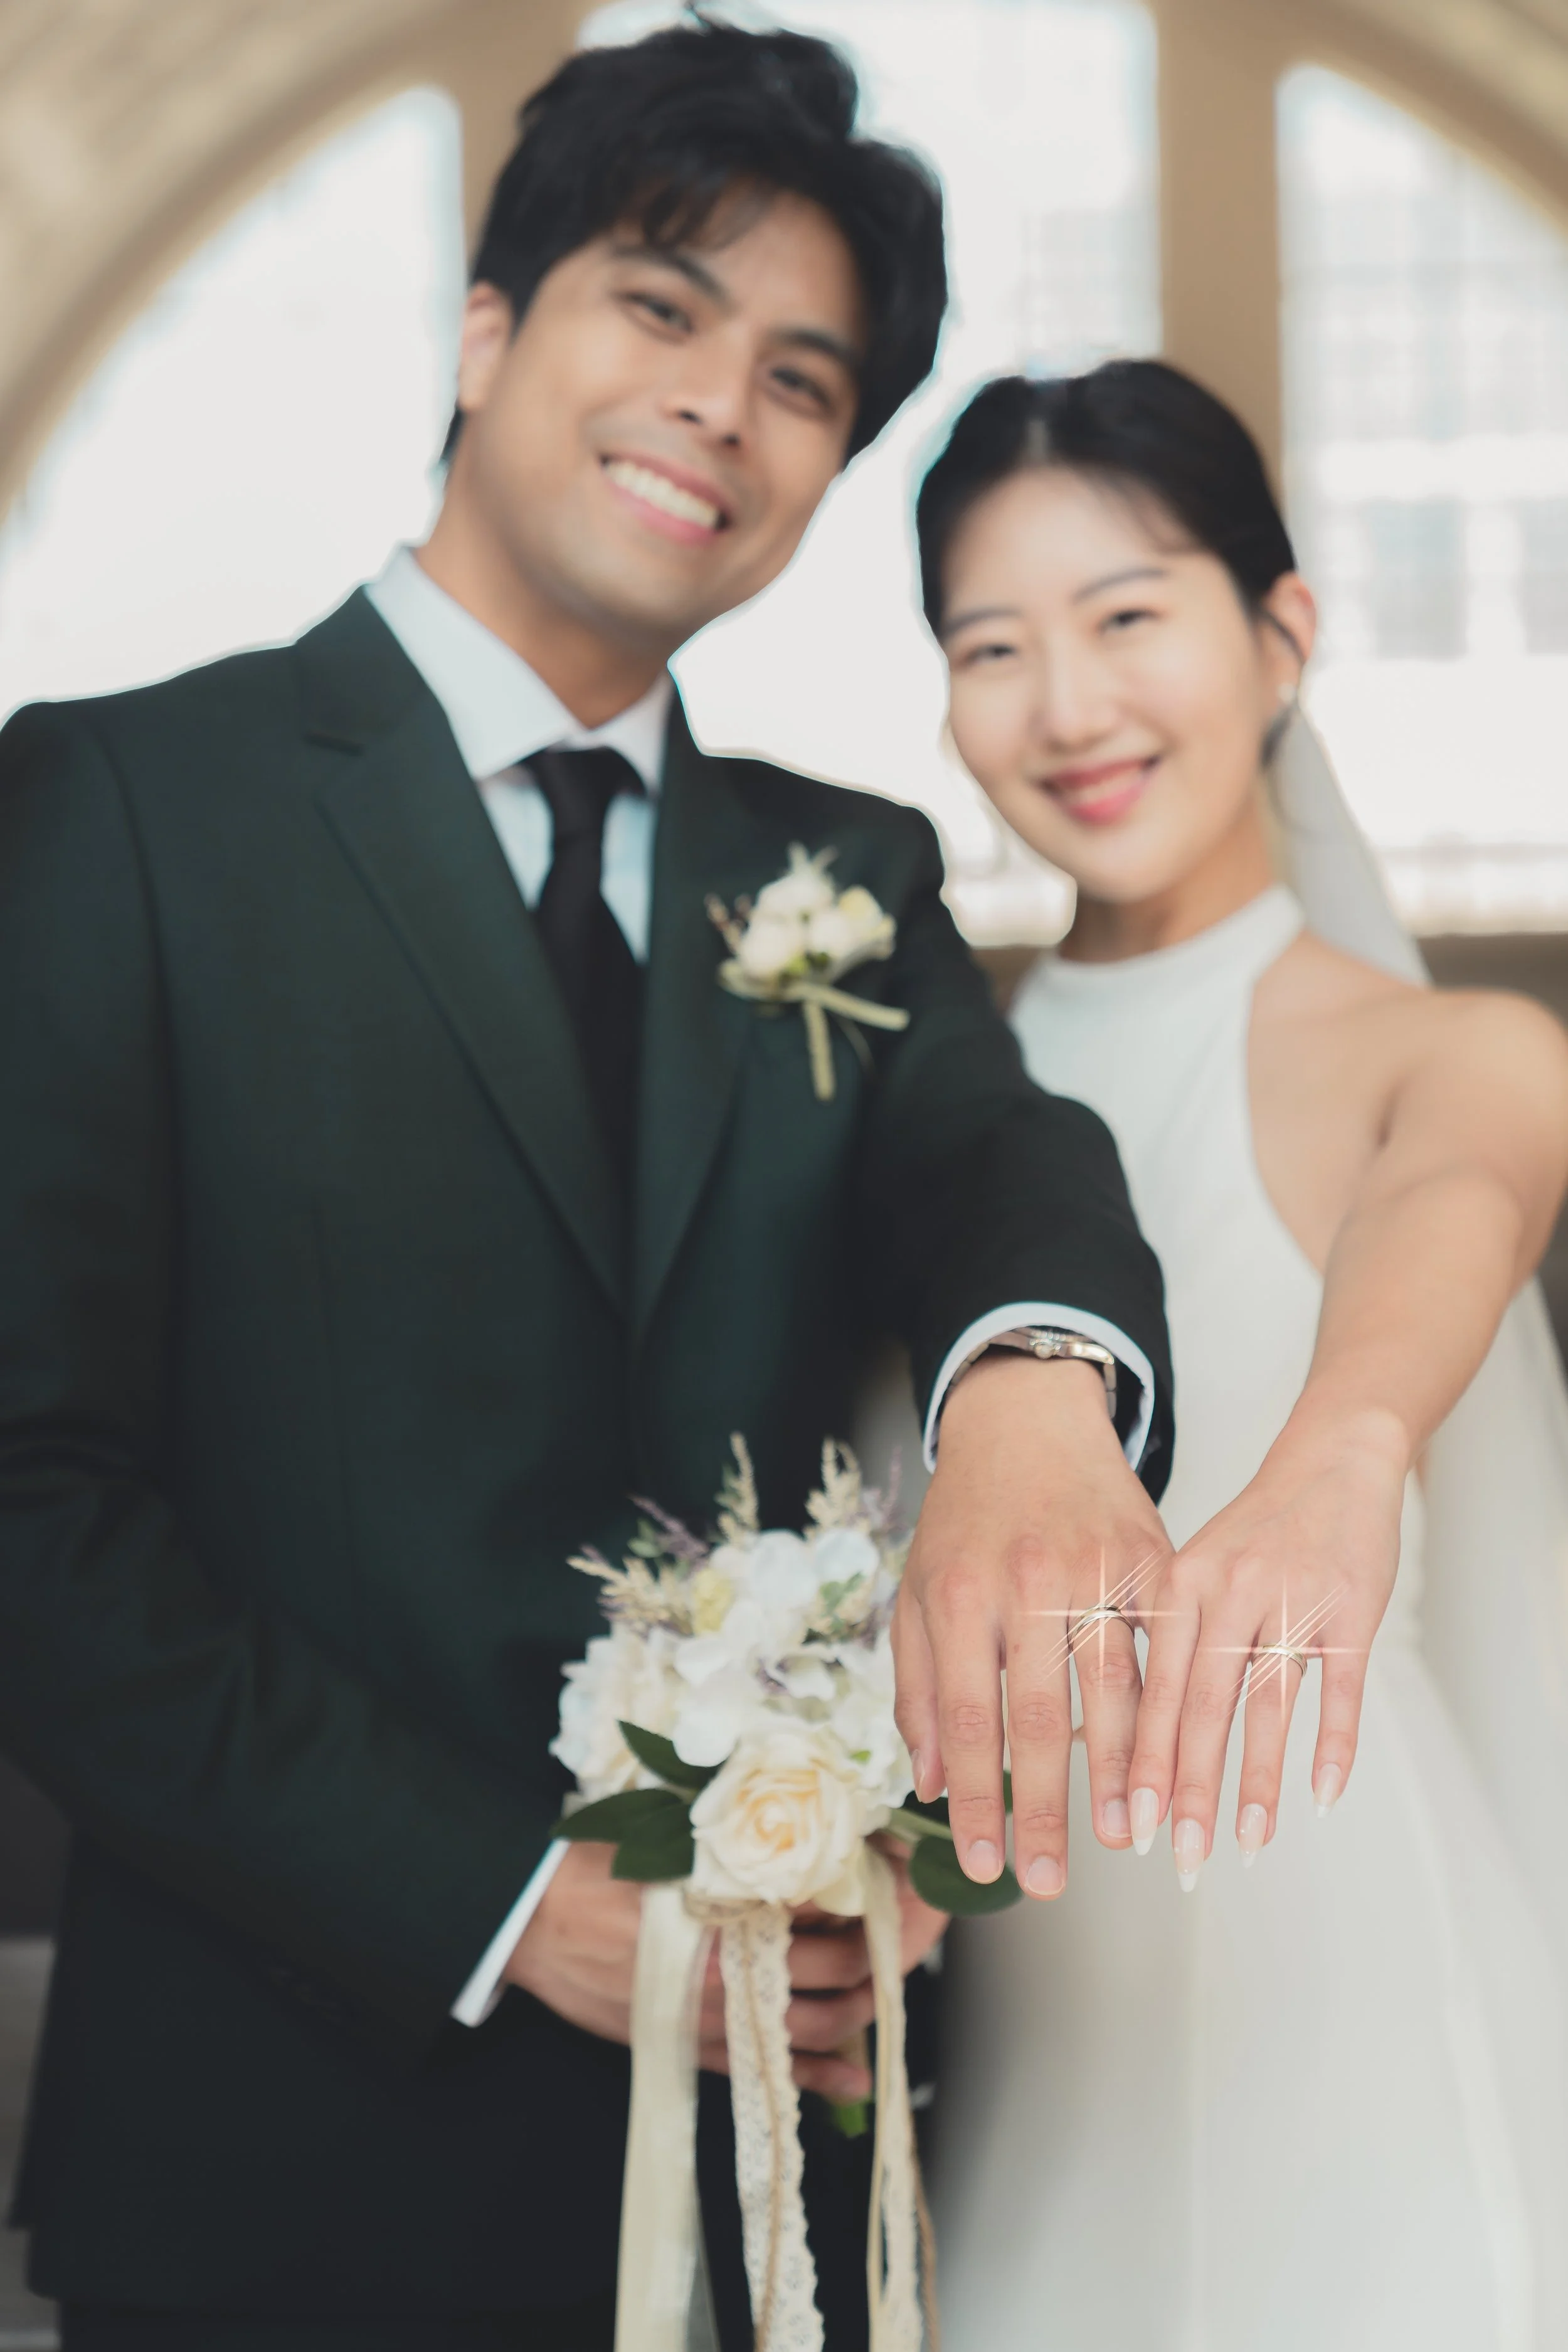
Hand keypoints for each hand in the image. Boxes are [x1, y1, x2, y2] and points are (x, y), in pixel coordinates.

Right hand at [504, 1840, 946, 2101]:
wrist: (533, 1923)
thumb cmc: (599, 1871)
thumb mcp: (670, 1836)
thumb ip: (734, 1837)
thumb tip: (801, 1826)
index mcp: (729, 1905)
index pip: (824, 1904)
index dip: (866, 1893)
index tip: (894, 1879)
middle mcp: (730, 1967)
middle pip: (833, 1969)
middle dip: (875, 1955)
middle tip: (899, 1937)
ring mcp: (712, 2016)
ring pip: (812, 2027)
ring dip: (859, 2014)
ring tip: (883, 1996)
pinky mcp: (692, 2048)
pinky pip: (769, 2071)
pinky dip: (818, 2078)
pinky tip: (854, 2078)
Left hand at [892, 1352, 1172, 1900]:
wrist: (1024, 1423)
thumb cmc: (964, 1520)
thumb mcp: (916, 1594)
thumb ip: (918, 1689)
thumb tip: (931, 1785)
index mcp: (958, 1597)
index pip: (966, 1721)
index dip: (976, 1801)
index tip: (986, 1863)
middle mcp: (1023, 1583)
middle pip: (1038, 1716)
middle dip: (1046, 1810)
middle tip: (1053, 1879)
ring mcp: (1092, 1568)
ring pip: (1114, 1687)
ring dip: (1120, 1772)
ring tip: (1124, 1833)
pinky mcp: (1148, 1556)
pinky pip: (1165, 1644)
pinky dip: (1169, 1703)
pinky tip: (1172, 1755)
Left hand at [1128, 1401, 1405, 1878]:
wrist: (1329, 1461)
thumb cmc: (1251, 1529)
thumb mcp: (1191, 1569)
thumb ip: (1155, 1641)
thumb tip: (1105, 1734)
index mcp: (1178, 1585)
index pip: (1153, 1690)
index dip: (1141, 1764)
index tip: (1129, 1829)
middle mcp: (1228, 1592)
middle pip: (1203, 1707)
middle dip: (1189, 1791)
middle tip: (1180, 1859)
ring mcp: (1291, 1600)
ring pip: (1268, 1704)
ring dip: (1256, 1781)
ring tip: (1245, 1845)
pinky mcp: (1350, 1610)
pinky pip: (1340, 1688)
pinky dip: (1333, 1744)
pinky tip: (1321, 1796)